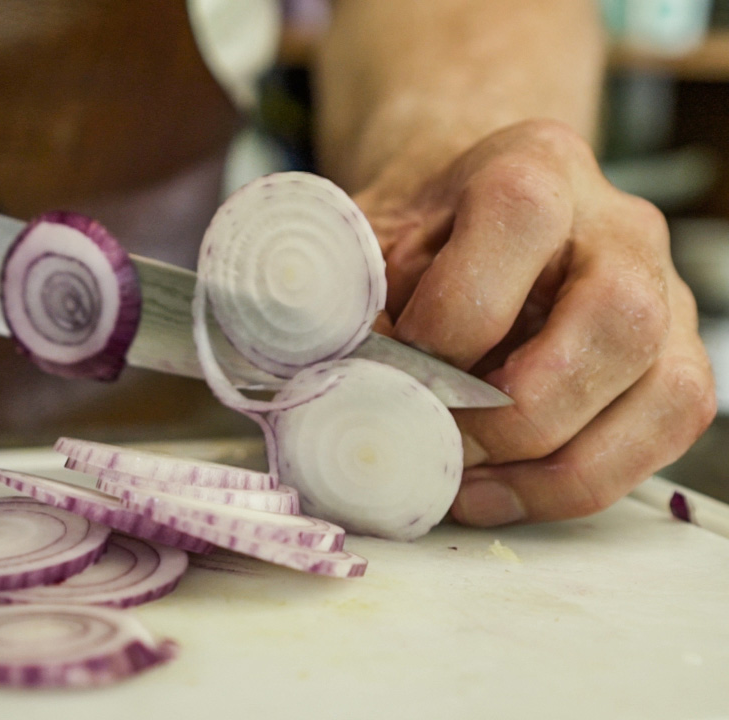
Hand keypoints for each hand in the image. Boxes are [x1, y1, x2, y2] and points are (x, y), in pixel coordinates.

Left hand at [358, 119, 716, 525]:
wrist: (472, 220)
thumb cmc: (422, 238)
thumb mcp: (373, 243)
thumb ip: (355, 299)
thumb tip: (349, 388)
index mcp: (534, 166)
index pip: (518, 222)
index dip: (450, 318)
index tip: (396, 369)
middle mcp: (619, 225)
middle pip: (615, 320)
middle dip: (514, 413)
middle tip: (438, 445)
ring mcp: (666, 292)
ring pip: (661, 392)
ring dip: (552, 467)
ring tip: (466, 486)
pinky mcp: (677, 356)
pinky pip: (665, 430)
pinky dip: (581, 480)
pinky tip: (505, 489)